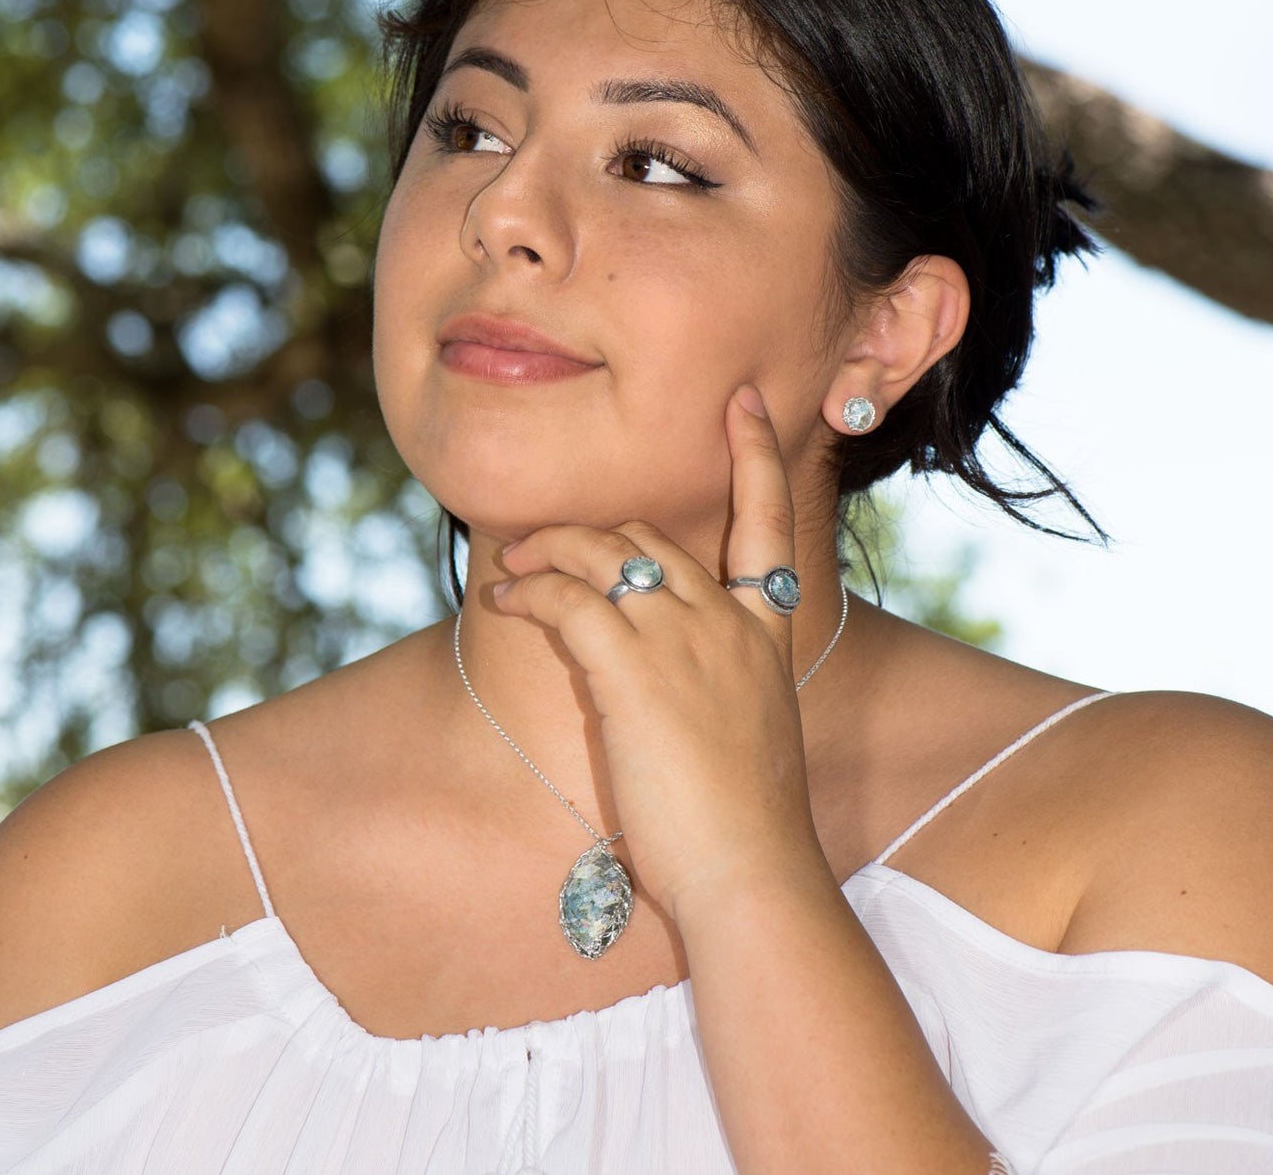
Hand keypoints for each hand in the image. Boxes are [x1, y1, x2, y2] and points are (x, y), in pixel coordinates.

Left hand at [493, 384, 823, 923]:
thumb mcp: (747, 733)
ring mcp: (684, 638)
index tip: (738, 403)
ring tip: (509, 568)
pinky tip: (504, 605)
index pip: (768, 522)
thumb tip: (664, 681)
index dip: (754, 455)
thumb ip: (715, 685)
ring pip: (603, 555)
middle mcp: (728, 620)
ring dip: (547, 553)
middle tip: (541, 545)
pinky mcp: (634, 667)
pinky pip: (568, 600)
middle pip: (651, 537)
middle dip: (590, 532)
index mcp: (765, 633)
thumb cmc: (745, 823)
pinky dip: (529, 593)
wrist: (750, 871)